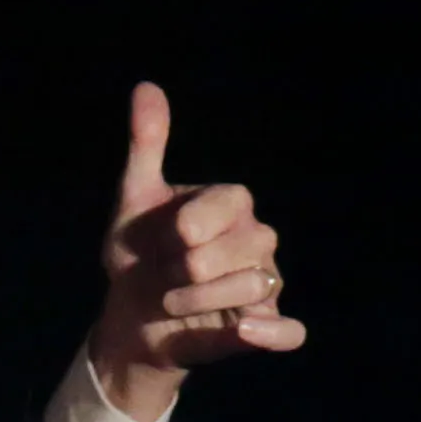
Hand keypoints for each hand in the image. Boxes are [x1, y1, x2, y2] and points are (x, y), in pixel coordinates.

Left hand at [92, 83, 305, 421]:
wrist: (130, 316)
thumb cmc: (138, 254)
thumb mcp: (133, 200)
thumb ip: (146, 145)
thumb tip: (146, 87)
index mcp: (233, 204)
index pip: (226, 205)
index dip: (184, 230)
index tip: (160, 241)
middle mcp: (258, 239)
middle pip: (242, 248)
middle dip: (187, 269)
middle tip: (163, 277)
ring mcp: (266, 283)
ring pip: (253, 288)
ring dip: (200, 301)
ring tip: (172, 302)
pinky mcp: (265, 326)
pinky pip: (289, 332)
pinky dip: (272, 334)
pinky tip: (242, 331)